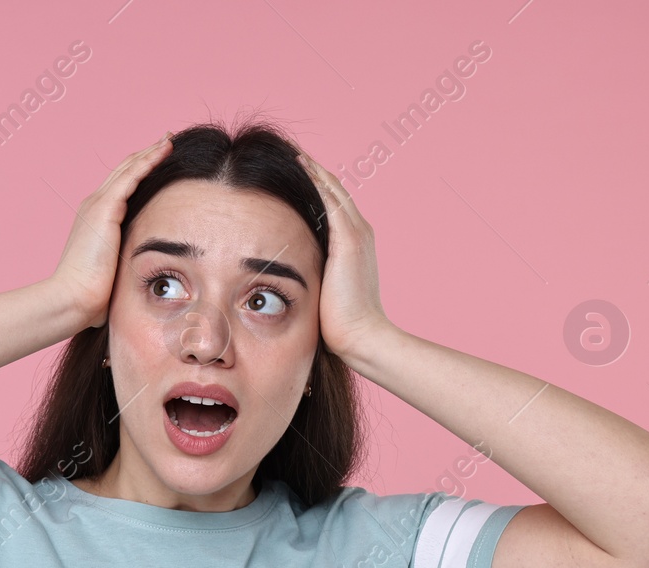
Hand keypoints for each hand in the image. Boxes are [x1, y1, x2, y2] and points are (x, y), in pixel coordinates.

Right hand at [49, 132, 173, 328]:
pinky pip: (132, 175)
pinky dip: (149, 160)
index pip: (120, 187)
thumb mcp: (110, 274)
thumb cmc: (90, 296)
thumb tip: (135, 282)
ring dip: (150, 151)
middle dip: (146, 154)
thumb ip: (121, 268)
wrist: (72, 298)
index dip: (139, 171)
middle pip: (124, 171)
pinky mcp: (105, 208)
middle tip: (167, 140)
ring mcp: (97, 204)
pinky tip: (165, 150)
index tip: (158, 161)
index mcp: (95, 219)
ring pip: (129, 168)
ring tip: (170, 139)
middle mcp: (94, 205)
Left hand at [296, 152, 397, 366]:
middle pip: (334, 190)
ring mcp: (357, 234)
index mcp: (354, 243)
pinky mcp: (350, 240)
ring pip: (333, 190)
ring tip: (292, 151)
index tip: (293, 172)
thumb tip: (287, 275)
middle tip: (290, 151)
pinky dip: (317, 181)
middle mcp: (359, 232)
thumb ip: (312, 274)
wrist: (360, 336)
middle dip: (312, 170)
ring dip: (313, 169)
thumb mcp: (324, 290)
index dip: (315, 186)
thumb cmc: (339, 324)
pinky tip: (300, 166)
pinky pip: (331, 201)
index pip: (332, 206)